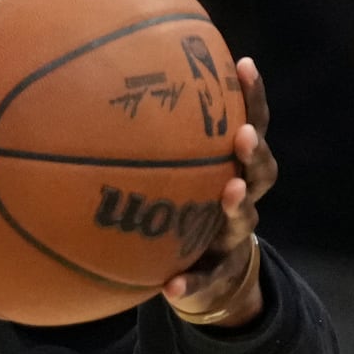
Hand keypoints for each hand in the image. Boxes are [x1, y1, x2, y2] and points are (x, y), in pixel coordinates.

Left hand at [163, 57, 273, 327]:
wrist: (207, 279)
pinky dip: (191, 285)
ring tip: (227, 194)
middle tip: (242, 135)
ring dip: (236, 206)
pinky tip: (171, 288)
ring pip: (243, 222)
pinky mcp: (217, 278)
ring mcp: (231, 240)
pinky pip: (206, 282)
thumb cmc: (179, 208)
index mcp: (229, 168)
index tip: (245, 65)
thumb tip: (94, 73)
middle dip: (253, 151)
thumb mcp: (168, 171)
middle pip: (260, 173)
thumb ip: (145, 136)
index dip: (252, 98)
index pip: (249, 125)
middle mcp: (238, 200)